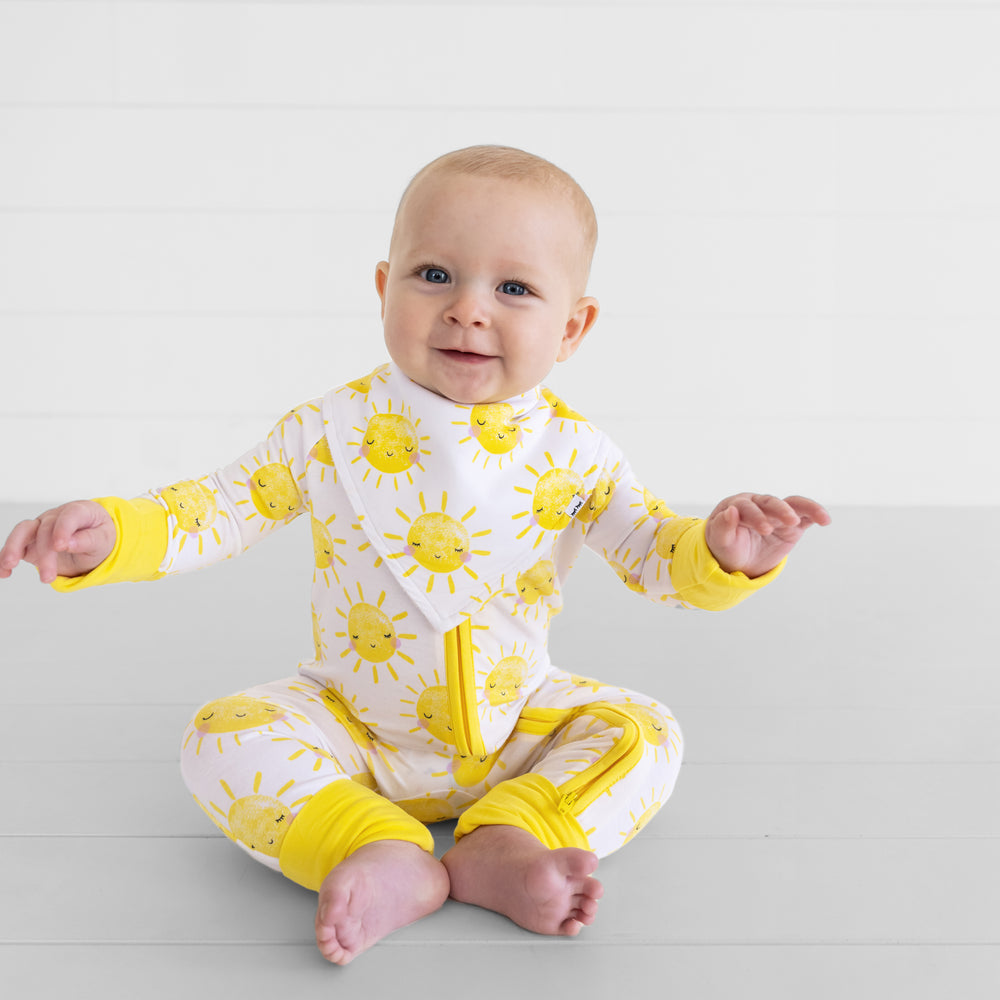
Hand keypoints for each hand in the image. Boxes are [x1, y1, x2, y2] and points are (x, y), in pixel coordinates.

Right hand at [0, 500, 115, 583]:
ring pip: (23, 531)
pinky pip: (15, 546)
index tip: (61, 546)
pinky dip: (5, 557)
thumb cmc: (99, 536)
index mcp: (80, 511)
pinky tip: (3, 572)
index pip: (69, 515)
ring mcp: (41, 527)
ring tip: (9, 565)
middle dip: (45, 554)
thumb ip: (90, 540)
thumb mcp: (104, 539)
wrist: (93, 541)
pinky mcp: (30, 541)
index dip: (63, 529)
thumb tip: (70, 543)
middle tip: (48, 577)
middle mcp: (56, 517)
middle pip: (46, 530)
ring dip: (13, 547)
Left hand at [704, 493, 830, 577]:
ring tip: (820, 517)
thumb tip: (730, 511)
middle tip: (790, 522)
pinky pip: (805, 515)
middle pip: (770, 502)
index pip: (747, 507)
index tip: (764, 529)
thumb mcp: (719, 541)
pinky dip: (816, 514)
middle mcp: (759, 505)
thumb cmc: (726, 546)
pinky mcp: (791, 524)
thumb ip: (722, 526)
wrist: (738, 560)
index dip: (756, 516)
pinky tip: (826, 519)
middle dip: (781, 510)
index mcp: (738, 505)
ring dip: (806, 508)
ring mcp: (776, 514)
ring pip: (792, 504)